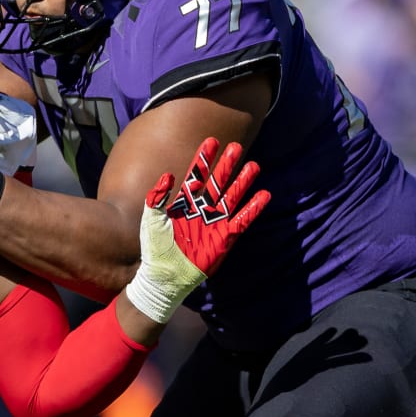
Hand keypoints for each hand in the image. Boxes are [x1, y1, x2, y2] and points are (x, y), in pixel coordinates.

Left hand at [124, 137, 269, 323]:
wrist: (164, 275)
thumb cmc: (155, 248)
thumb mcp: (151, 219)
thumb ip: (157, 197)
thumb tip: (167, 175)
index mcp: (184, 203)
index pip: (196, 175)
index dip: (204, 159)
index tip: (211, 141)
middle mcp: (201, 209)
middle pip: (217, 182)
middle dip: (226, 165)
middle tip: (236, 146)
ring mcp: (214, 222)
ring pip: (232, 197)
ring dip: (243, 182)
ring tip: (253, 165)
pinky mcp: (225, 238)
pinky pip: (242, 220)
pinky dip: (252, 208)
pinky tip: (264, 195)